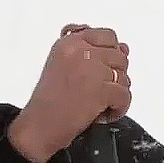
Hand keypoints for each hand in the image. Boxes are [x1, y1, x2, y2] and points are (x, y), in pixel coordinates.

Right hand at [6, 24, 133, 162]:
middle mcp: (80, 51)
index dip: (111, 54)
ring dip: (116, 94)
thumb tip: (124, 48)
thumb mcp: (62, 64)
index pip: (107, 36)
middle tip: (98, 92)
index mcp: (70, 42)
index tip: (103, 69)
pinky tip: (102, 114)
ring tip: (98, 105)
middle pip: (119, 57)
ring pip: (124, 77)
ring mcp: (91, 69)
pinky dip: (118, 108)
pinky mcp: (100, 89)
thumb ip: (90, 51)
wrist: (39, 126)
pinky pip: (125, 95)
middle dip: (114, 76)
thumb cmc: (49, 101)